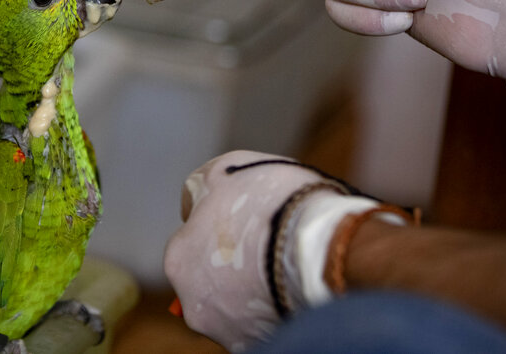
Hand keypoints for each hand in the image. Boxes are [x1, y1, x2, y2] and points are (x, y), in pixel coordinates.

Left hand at [163, 150, 409, 352]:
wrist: (325, 249)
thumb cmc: (276, 204)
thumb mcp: (228, 169)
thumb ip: (202, 186)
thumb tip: (194, 200)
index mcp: (180, 261)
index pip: (192, 244)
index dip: (222, 229)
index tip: (249, 222)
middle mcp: (195, 305)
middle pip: (213, 281)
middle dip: (235, 266)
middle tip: (268, 246)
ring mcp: (230, 333)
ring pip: (240, 309)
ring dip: (257, 292)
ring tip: (288, 269)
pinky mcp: (264, 348)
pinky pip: (268, 327)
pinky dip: (279, 312)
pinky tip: (297, 292)